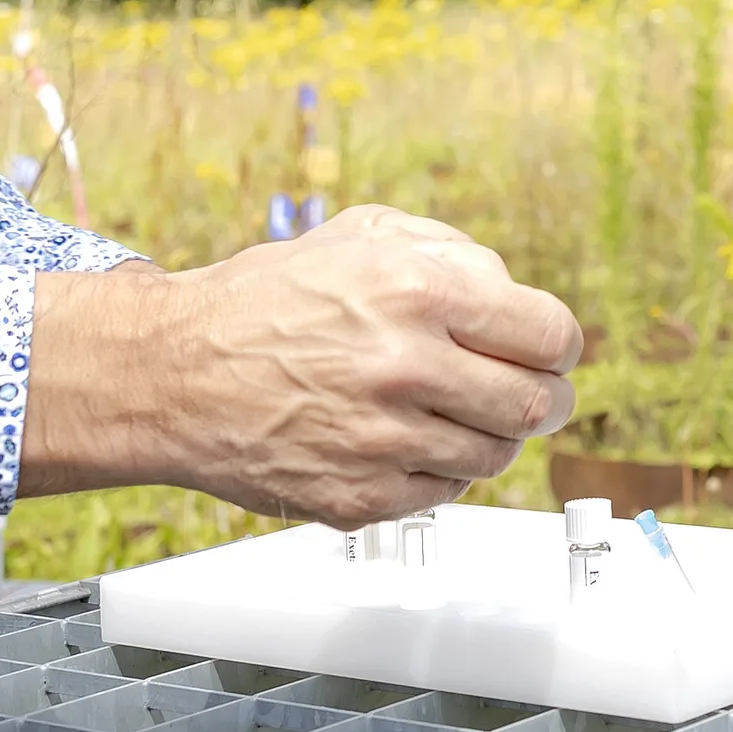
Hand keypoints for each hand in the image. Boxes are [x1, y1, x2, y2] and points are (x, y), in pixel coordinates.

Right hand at [21, 205, 581, 526]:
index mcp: (419, 292)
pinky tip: (403, 440)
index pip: (550, 335)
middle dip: (545, 397)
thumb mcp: (362, 234)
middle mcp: (406, 366)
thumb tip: (516, 296)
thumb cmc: (264, 301)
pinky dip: (438, 470)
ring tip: (450, 412)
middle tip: (529, 392)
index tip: (550, 352)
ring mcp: (383, 440)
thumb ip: (454, 253)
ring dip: (489, 435)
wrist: (174, 372)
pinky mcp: (359, 498)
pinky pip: (444, 493)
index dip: (558, 346)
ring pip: (495, 456)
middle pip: (537, 404)